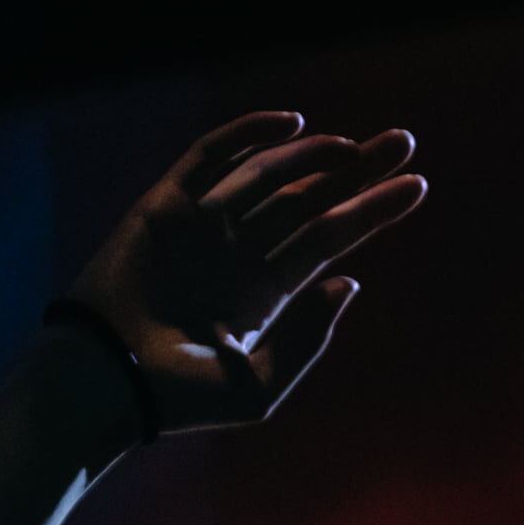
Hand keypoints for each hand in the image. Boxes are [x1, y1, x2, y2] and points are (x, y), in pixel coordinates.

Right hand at [63, 112, 425, 435]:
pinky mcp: (166, 206)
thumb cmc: (176, 400)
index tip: (416, 186)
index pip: (325, 242)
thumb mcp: (256, 387)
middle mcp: (236, 255)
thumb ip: (306, 340)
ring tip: (357, 148)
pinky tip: (292, 124)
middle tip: (405, 143)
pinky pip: (210, 158)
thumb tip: (346, 280)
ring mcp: (202, 227)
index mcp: (260, 295)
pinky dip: (247, 135)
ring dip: (313, 155)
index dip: (371, 213)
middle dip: (356, 172)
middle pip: (308, 201)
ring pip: (269, 176)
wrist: (106, 384)